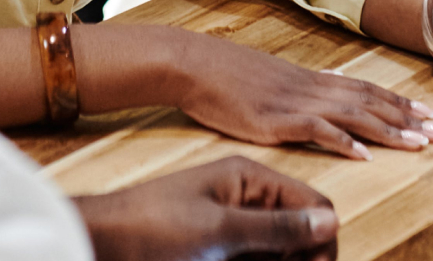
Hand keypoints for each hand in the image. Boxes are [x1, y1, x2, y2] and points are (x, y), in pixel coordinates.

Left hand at [76, 156, 337, 260]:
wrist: (101, 244)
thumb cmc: (153, 228)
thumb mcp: (219, 231)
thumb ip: (277, 228)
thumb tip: (331, 221)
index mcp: (251, 179)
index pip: (315, 206)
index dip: (323, 243)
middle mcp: (249, 202)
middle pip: (301, 237)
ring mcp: (235, 231)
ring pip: (280, 255)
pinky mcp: (222, 253)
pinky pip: (257, 260)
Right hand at [166, 28, 432, 159]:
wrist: (195, 63)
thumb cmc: (227, 73)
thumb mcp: (272, 77)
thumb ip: (302, 86)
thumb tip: (328, 86)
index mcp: (310, 80)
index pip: (365, 90)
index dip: (399, 103)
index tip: (429, 113)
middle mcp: (310, 88)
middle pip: (369, 103)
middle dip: (408, 118)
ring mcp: (295, 103)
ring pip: (353, 115)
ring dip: (390, 130)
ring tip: (419, 144)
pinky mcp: (276, 119)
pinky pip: (317, 130)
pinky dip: (343, 141)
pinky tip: (365, 155)